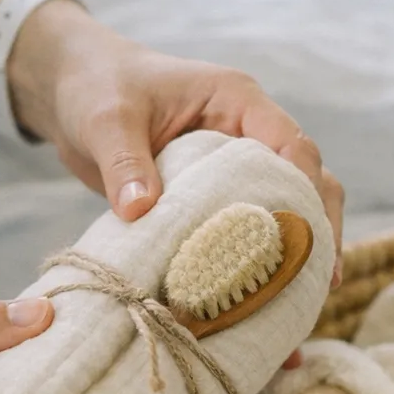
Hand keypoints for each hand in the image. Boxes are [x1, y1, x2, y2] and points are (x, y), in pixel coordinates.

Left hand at [9, 3, 344, 281]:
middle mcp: (249, 133)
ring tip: (303, 306)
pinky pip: (249, 229)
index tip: (310, 240)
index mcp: (237, 101)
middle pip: (309, 182)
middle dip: (319, 232)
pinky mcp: (217, 196)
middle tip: (322, 286)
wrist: (70, 90)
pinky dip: (258, 264)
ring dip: (298, 252)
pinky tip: (264, 308)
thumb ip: (124, 162)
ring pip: (289, 209)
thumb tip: (139, 210)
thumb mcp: (106, 119)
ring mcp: (237, 167)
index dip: (308, 192)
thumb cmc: (96, 86)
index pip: (293, 146)